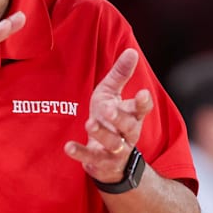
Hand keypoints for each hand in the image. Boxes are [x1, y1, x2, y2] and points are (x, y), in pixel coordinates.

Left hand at [64, 49, 152, 183]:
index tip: (142, 93)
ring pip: (113, 144)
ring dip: (101, 134)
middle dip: (119, 118)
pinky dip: (81, 153)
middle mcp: (127, 134)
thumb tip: (131, 51)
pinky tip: (68, 147)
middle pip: (128, 127)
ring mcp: (116, 151)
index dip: (143, 102)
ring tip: (89, 124)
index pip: (142, 109)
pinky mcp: (101, 162)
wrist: (109, 159)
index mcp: (131, 116)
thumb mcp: (111, 95)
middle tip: (108, 109)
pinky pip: (92, 158)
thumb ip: (120, 75)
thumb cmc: (110, 120)